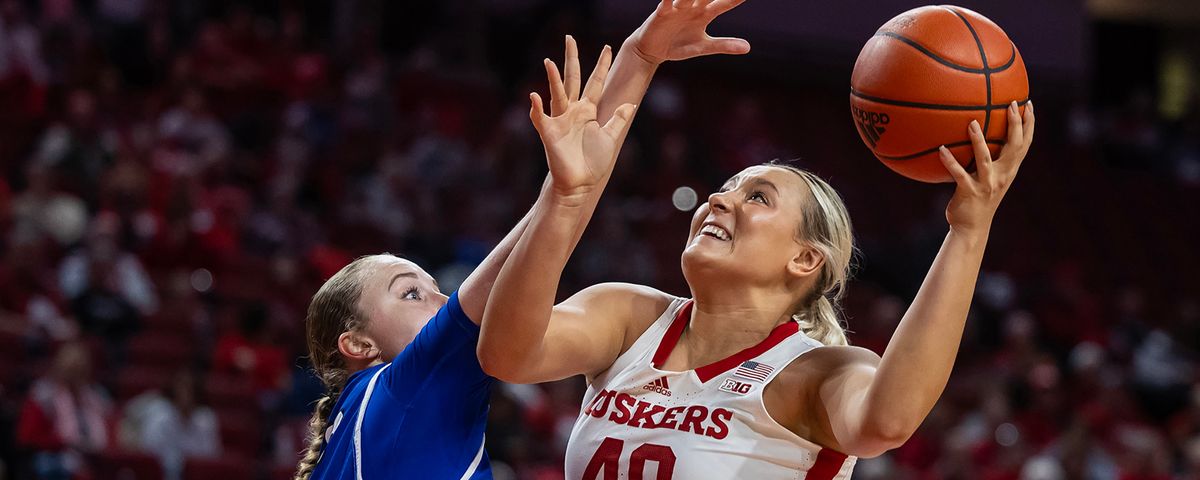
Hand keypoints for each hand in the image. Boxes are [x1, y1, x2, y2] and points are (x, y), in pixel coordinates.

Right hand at [530, 43, 636, 203]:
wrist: (580, 184)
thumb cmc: (593, 162)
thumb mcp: (610, 138)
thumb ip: (618, 120)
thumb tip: (630, 104)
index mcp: (588, 111)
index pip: (595, 83)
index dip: (601, 66)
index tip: (607, 48)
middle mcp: (573, 112)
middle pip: (572, 79)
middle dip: (572, 59)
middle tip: (570, 38)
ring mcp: (560, 121)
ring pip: (556, 93)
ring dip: (552, 78)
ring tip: (548, 61)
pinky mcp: (549, 133)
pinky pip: (540, 118)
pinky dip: (536, 108)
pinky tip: (534, 97)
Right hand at [626, 0, 750, 65]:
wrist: (653, 49)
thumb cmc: (680, 44)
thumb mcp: (703, 46)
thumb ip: (724, 45)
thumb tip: (748, 48)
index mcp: (705, 14)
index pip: (724, 4)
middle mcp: (693, 7)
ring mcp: (677, 8)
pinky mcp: (661, 12)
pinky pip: (665, 2)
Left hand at [937, 101, 1035, 234]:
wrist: (971, 228)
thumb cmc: (977, 198)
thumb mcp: (989, 178)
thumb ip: (989, 159)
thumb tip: (979, 134)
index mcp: (1009, 171)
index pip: (1025, 144)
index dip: (1029, 124)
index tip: (1029, 104)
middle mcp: (1002, 176)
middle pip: (1014, 147)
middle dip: (1015, 124)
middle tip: (1013, 104)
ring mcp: (987, 185)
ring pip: (985, 159)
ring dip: (978, 140)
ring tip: (972, 122)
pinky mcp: (970, 193)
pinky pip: (958, 174)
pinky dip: (950, 161)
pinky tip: (941, 149)